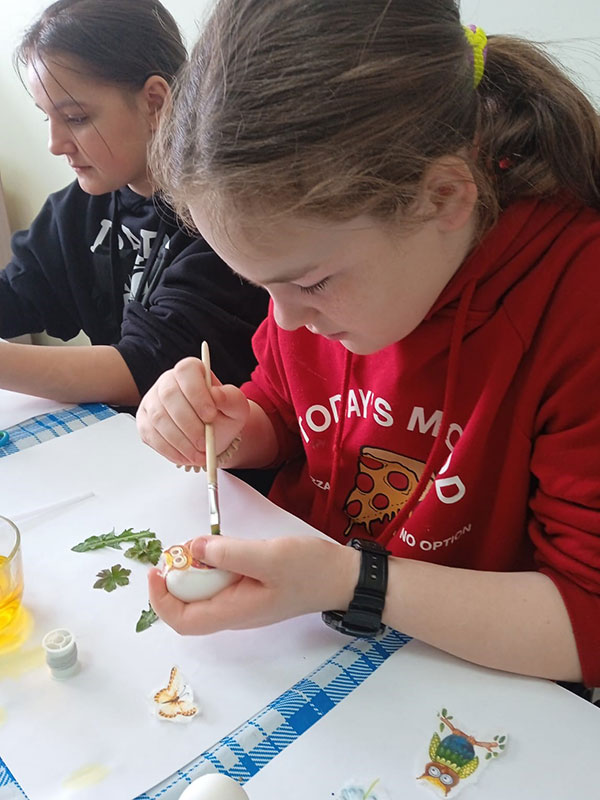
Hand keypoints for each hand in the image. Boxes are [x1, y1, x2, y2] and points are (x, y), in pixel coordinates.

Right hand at [136, 356, 248, 466]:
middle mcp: (167, 381)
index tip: (210, 415)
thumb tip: (216, 395)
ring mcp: (152, 401)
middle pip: (169, 396)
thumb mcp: (236, 407)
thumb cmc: (222, 416)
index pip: (186, 371)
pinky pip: (151, 436)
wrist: (212, 434)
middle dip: (188, 424)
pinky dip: (170, 450)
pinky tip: (187, 457)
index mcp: (190, 371)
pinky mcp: (144, 422)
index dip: (196, 393)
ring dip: (181, 441)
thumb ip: (231, 398)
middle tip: (205, 443)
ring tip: (200, 455)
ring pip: (158, 418)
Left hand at [148, 535, 359, 634]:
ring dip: (195, 569)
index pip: (183, 620)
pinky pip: (220, 581)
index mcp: (235, 612)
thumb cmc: (310, 569)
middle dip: (177, 578)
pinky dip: (213, 564)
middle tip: (182, 548)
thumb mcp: (268, 556)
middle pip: (189, 605)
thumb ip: (229, 554)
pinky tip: (221, 547)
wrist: (343, 576)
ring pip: (204, 591)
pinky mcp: (251, 588)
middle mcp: (234, 612)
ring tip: (203, 544)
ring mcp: (243, 601)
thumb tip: (192, 549)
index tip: (156, 570)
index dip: (161, 599)